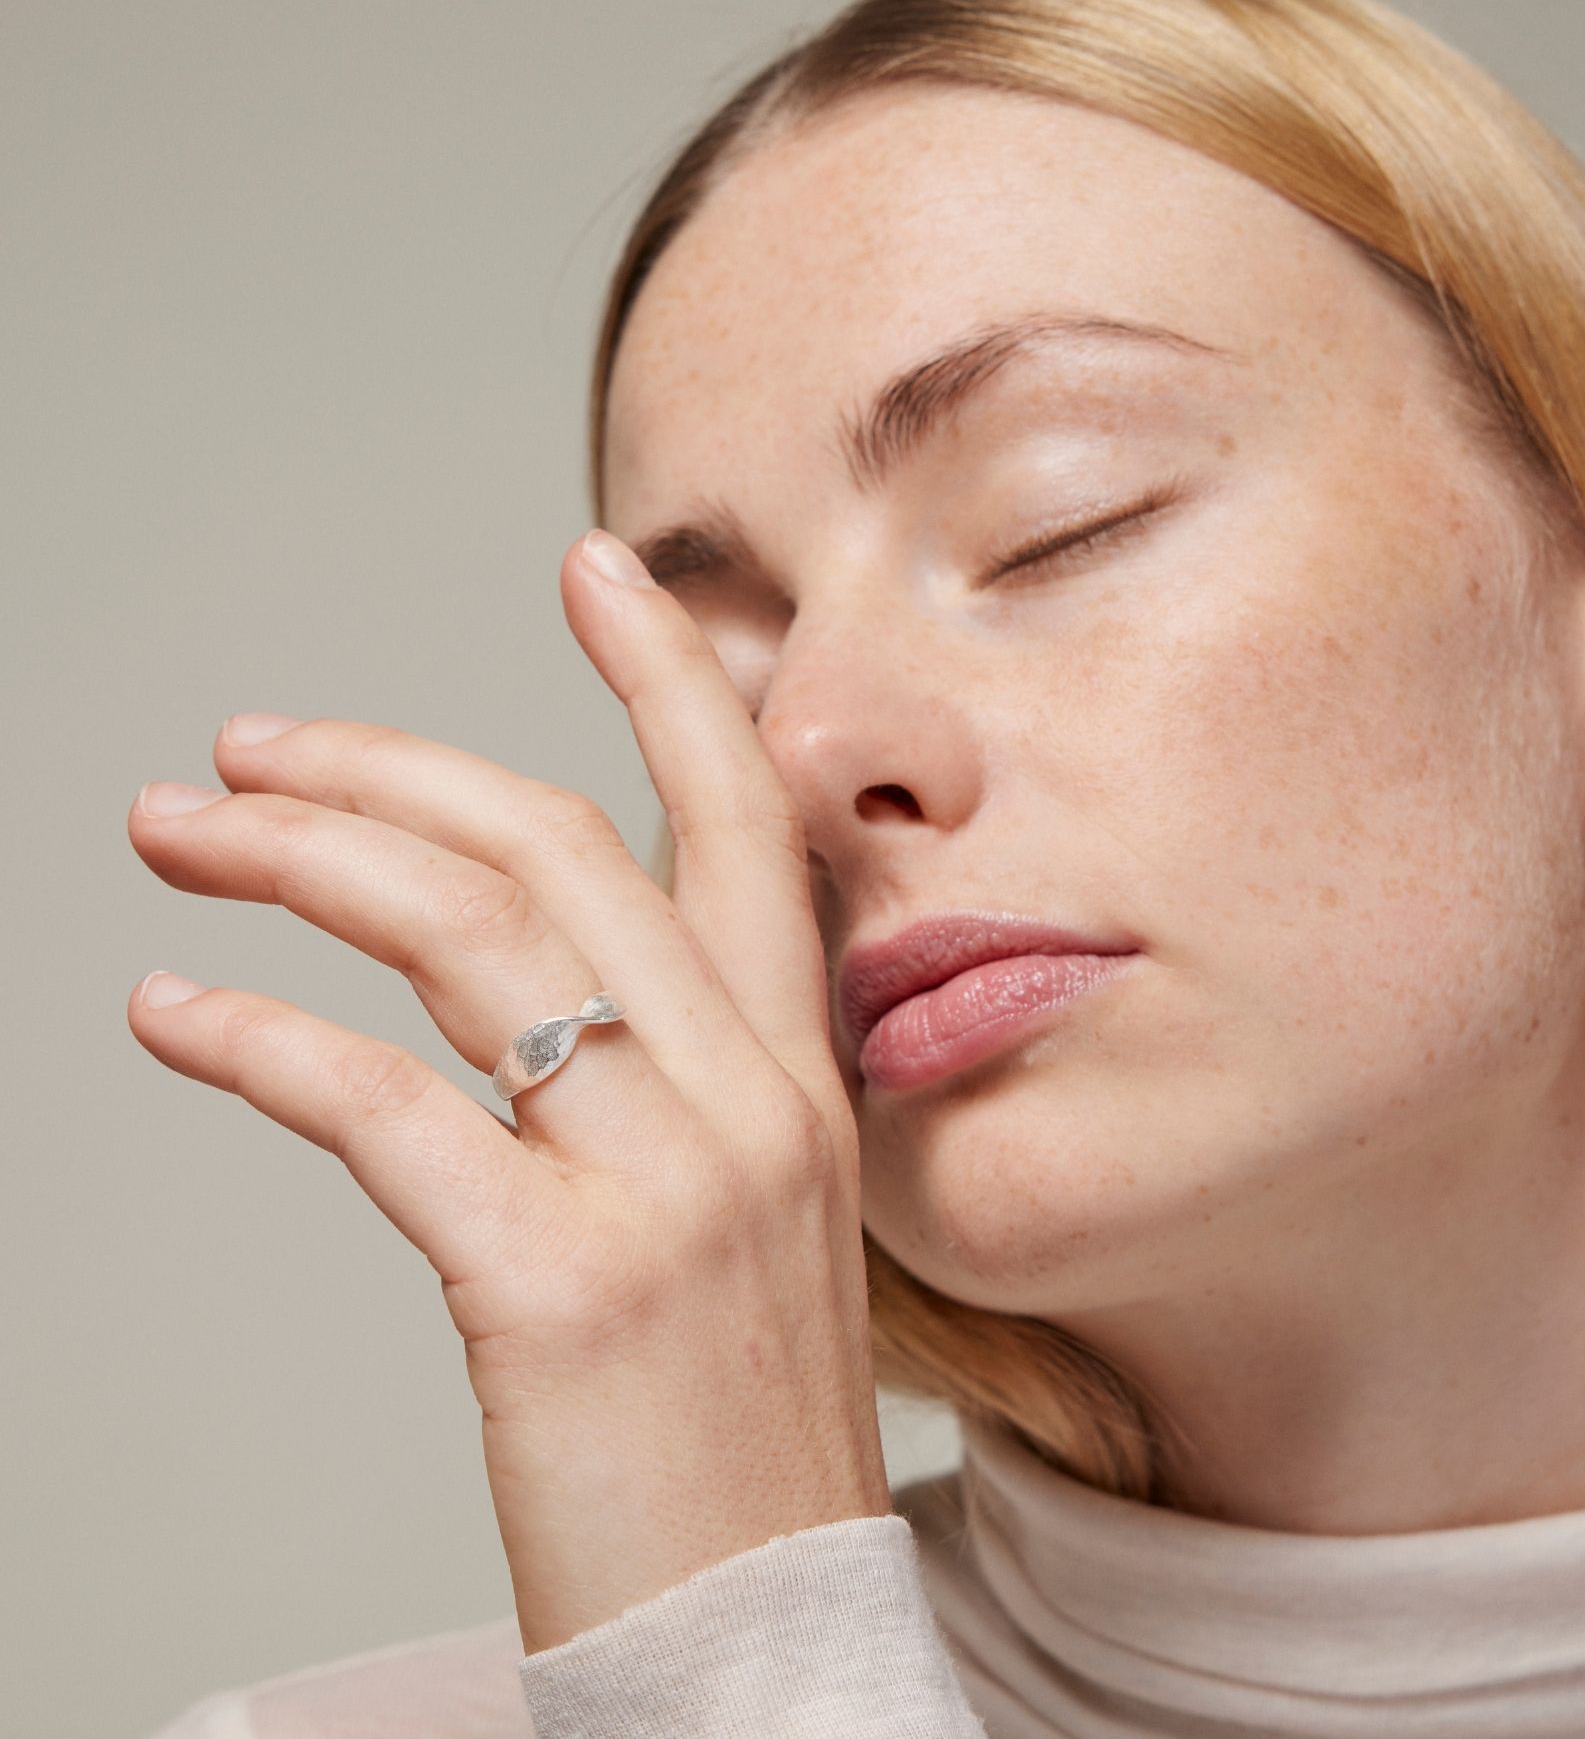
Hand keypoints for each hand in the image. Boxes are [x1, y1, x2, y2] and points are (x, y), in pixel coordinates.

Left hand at [126, 530, 892, 1654]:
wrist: (758, 1636)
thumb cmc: (732, 1423)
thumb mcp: (748, 1216)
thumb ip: (672, 1077)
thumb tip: (534, 976)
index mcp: (798, 1073)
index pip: (737, 824)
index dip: (669, 679)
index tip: (595, 567)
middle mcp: (748, 1099)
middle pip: (554, 848)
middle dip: (385, 765)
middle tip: (247, 746)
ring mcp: (665, 1184)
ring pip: (464, 938)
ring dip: (298, 860)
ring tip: (178, 836)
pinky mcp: (554, 1283)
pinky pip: (383, 1106)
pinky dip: (256, 1042)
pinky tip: (171, 1020)